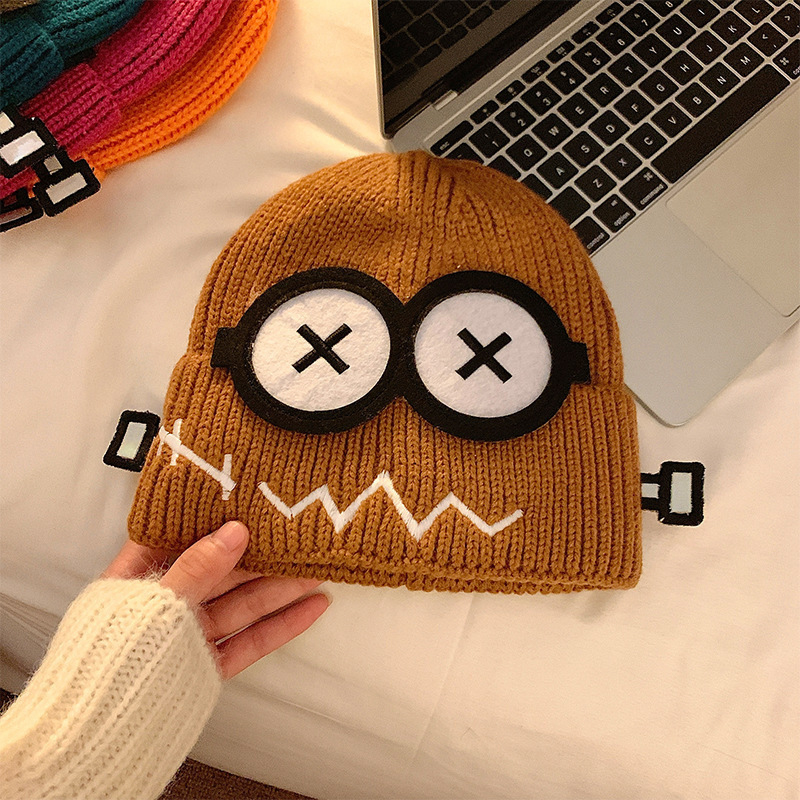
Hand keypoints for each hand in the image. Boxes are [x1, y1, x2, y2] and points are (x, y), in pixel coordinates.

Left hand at [103, 522, 328, 678]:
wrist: (98, 734)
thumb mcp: (153, 601)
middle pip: (220, 570)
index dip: (211, 517)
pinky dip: (280, 625)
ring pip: (241, 603)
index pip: (177, 536)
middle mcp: (166, 603)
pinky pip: (248, 639)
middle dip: (260, 554)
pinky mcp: (207, 663)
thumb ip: (196, 567)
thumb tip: (234, 532)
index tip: (247, 500)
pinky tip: (310, 608)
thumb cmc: (111, 659)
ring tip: (316, 568)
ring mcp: (188, 634)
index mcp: (137, 578)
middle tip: (297, 535)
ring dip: (280, 587)